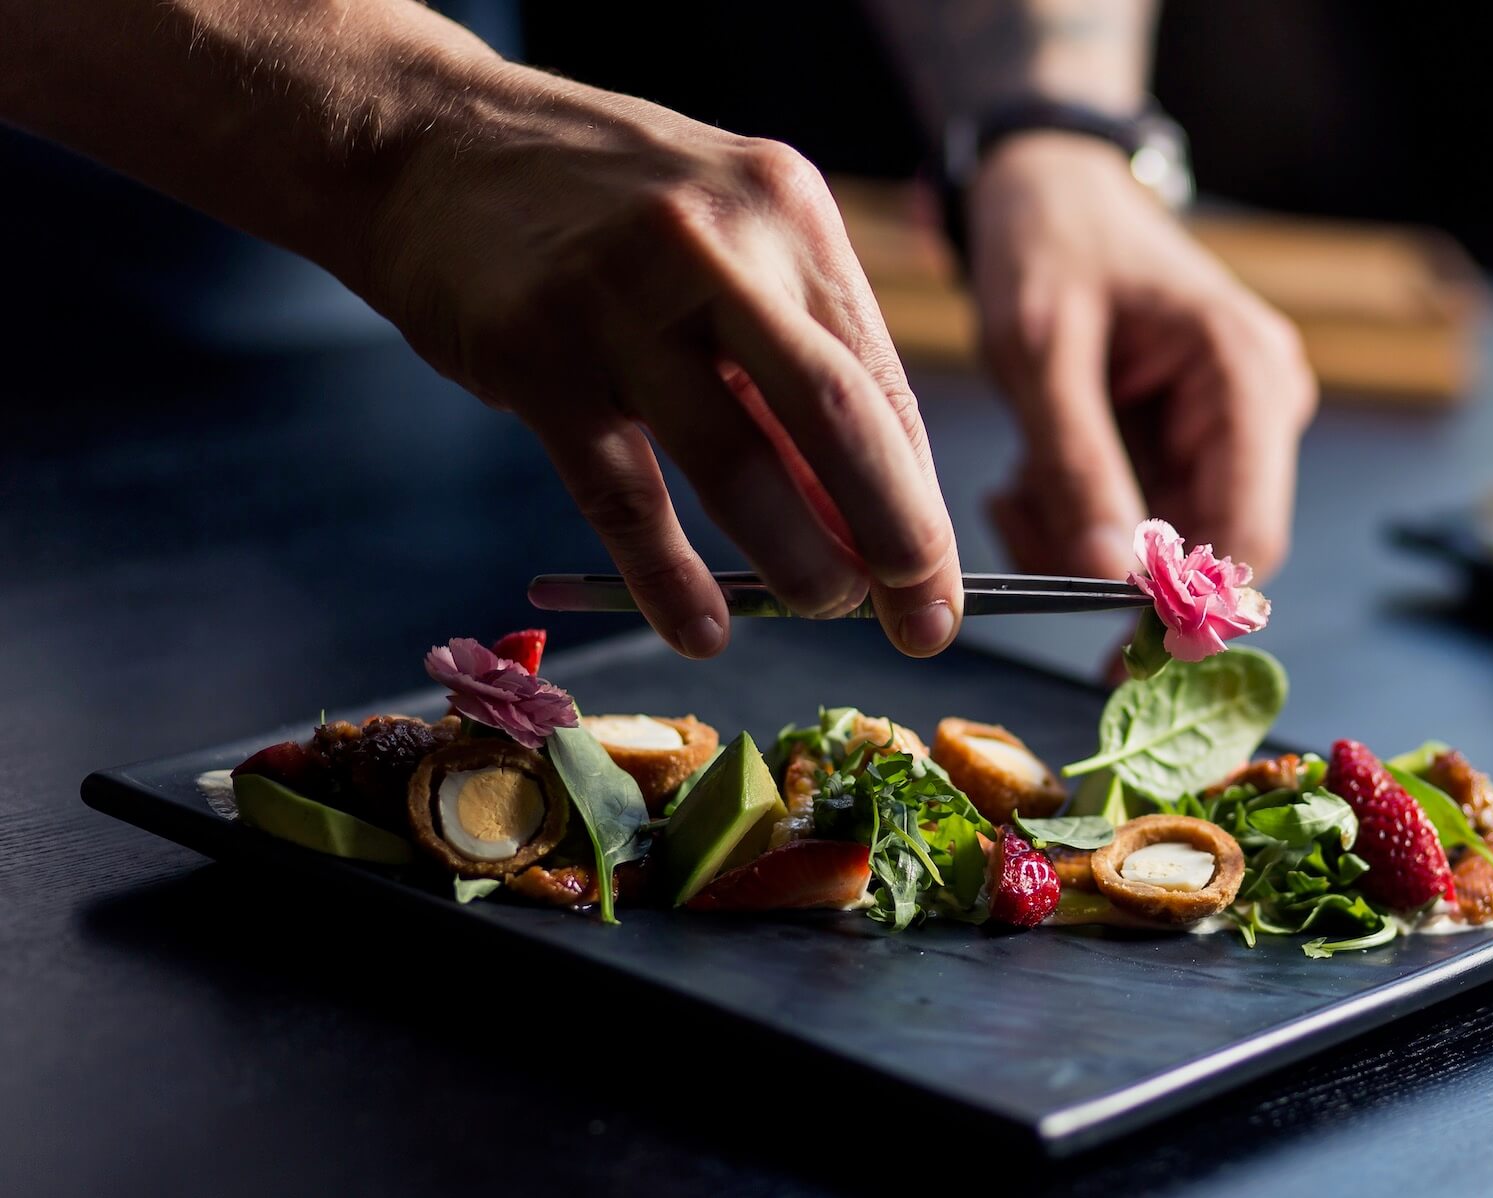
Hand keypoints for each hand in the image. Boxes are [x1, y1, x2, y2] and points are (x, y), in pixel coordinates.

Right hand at [361, 66, 961, 658]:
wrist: (427, 142)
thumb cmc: (597, 210)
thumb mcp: (721, 240)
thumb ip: (783, 361)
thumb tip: (855, 518)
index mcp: (787, 211)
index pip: (881, 381)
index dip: (919, 498)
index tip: (935, 583)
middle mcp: (719, 243)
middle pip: (839, 417)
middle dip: (897, 536)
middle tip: (921, 623)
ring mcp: (622, 295)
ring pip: (738, 464)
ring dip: (796, 562)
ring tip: (820, 610)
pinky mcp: (535, 352)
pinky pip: (623, 493)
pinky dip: (670, 577)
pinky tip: (701, 628)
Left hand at [966, 133, 1315, 581]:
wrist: (1045, 189)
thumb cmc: (1049, 244)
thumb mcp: (1041, 353)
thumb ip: (1078, 467)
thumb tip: (1109, 579)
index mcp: (1245, 377)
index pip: (1249, 535)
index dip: (1185, 605)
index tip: (1104, 642)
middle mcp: (1256, 411)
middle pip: (1202, 553)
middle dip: (1105, 564)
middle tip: (1017, 522)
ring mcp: (1225, 432)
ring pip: (1160, 550)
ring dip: (1076, 542)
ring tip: (1014, 486)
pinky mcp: (1183, 446)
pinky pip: (1136, 523)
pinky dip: (1074, 520)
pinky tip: (1029, 477)